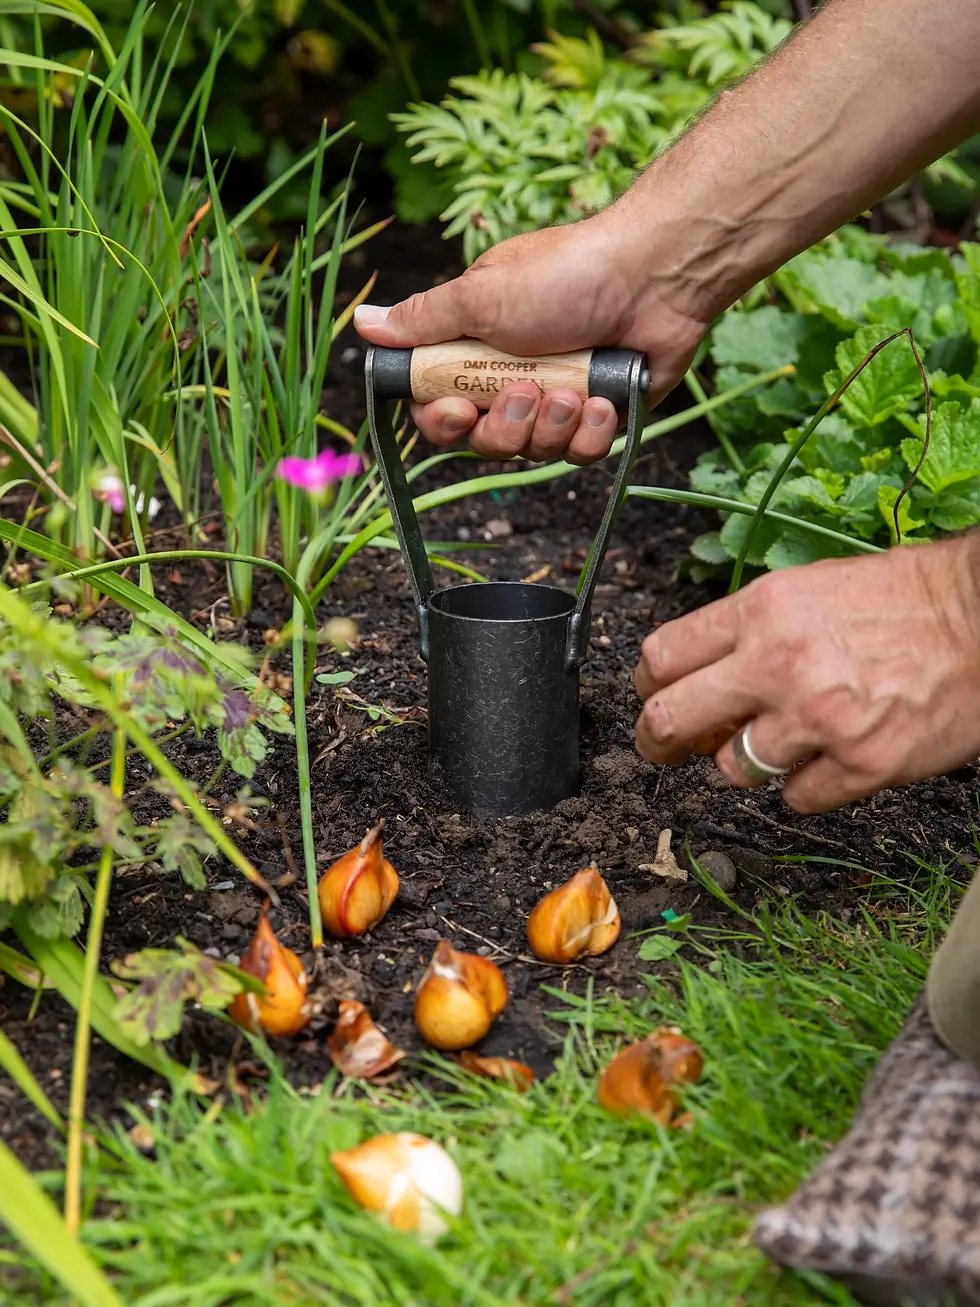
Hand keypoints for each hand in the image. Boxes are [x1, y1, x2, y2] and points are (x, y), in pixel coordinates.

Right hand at [353, 213, 707, 463]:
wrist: (657, 277)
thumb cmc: (568, 274)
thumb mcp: (482, 295)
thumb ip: (423, 320)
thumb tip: (363, 324)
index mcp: (478, 348)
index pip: (439, 406)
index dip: (443, 421)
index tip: (456, 408)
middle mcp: (515, 377)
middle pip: (485, 441)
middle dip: (506, 425)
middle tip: (529, 389)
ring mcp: (560, 400)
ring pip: (535, 452)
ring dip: (553, 425)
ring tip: (576, 386)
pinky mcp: (602, 417)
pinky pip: (582, 453)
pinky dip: (593, 431)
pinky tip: (606, 399)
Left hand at [633, 538, 979, 813]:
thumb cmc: (903, 600)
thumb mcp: (806, 589)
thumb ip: (747, 631)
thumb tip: (700, 675)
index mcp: (761, 612)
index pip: (660, 658)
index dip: (649, 685)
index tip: (654, 696)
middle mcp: (777, 665)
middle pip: (670, 719)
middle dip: (656, 741)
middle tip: (663, 748)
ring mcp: (817, 720)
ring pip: (731, 769)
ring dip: (747, 762)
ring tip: (783, 739)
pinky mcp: (859, 765)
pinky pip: (795, 798)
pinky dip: (805, 785)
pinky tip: (829, 756)